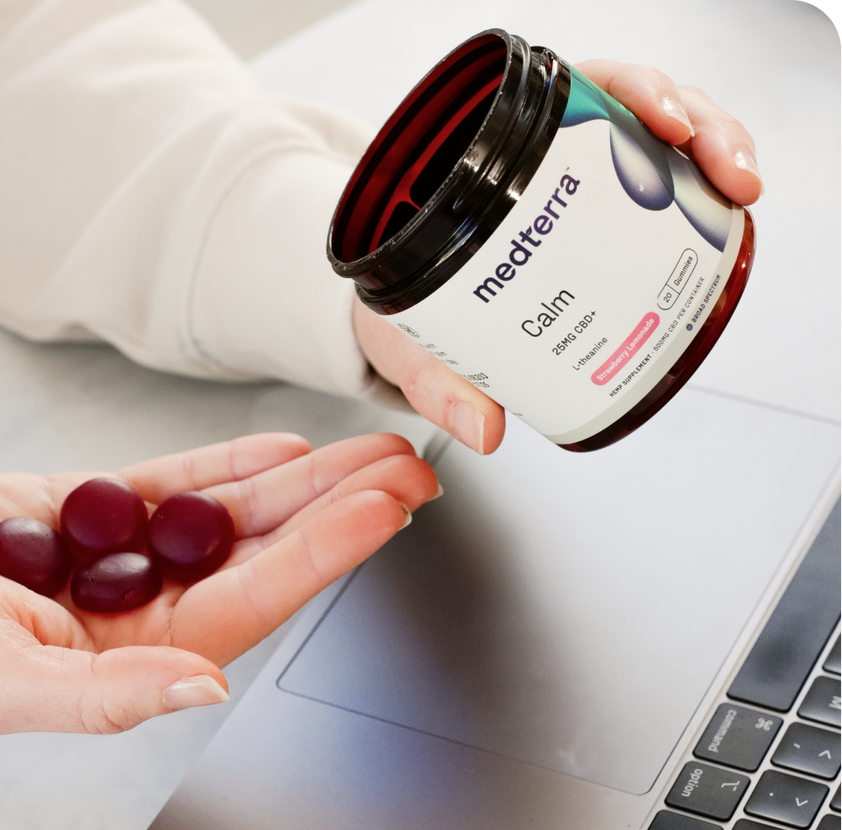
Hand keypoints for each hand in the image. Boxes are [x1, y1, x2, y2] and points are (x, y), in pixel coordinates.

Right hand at [0, 433, 438, 733]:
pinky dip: (233, 464)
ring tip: (369, 451)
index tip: (383, 511)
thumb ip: (107, 697)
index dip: (324, 554)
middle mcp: (152, 606)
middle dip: (340, 511)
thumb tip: (205, 692)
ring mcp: (134, 553)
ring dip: (305, 482)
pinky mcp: (106, 506)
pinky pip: (184, 482)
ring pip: (238, 513)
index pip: (255, 600)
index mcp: (141, 656)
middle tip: (407, 472)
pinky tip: (284, 450)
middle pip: (267, 552)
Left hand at [354, 60, 761, 454]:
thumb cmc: (400, 313)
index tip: (663, 123)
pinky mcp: (606, 226)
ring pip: (661, 144)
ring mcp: (579, 191)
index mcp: (491, 166)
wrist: (399, 329)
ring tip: (737, 189)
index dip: (629, 94)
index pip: (569, 97)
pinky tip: (726, 215)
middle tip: (723, 169)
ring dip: (712, 156)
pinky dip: (702, 197)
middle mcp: (541, 165)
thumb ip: (439, 383)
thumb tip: (485, 427)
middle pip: (632, 109)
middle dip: (697, 126)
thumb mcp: (411, 344)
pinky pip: (664, 192)